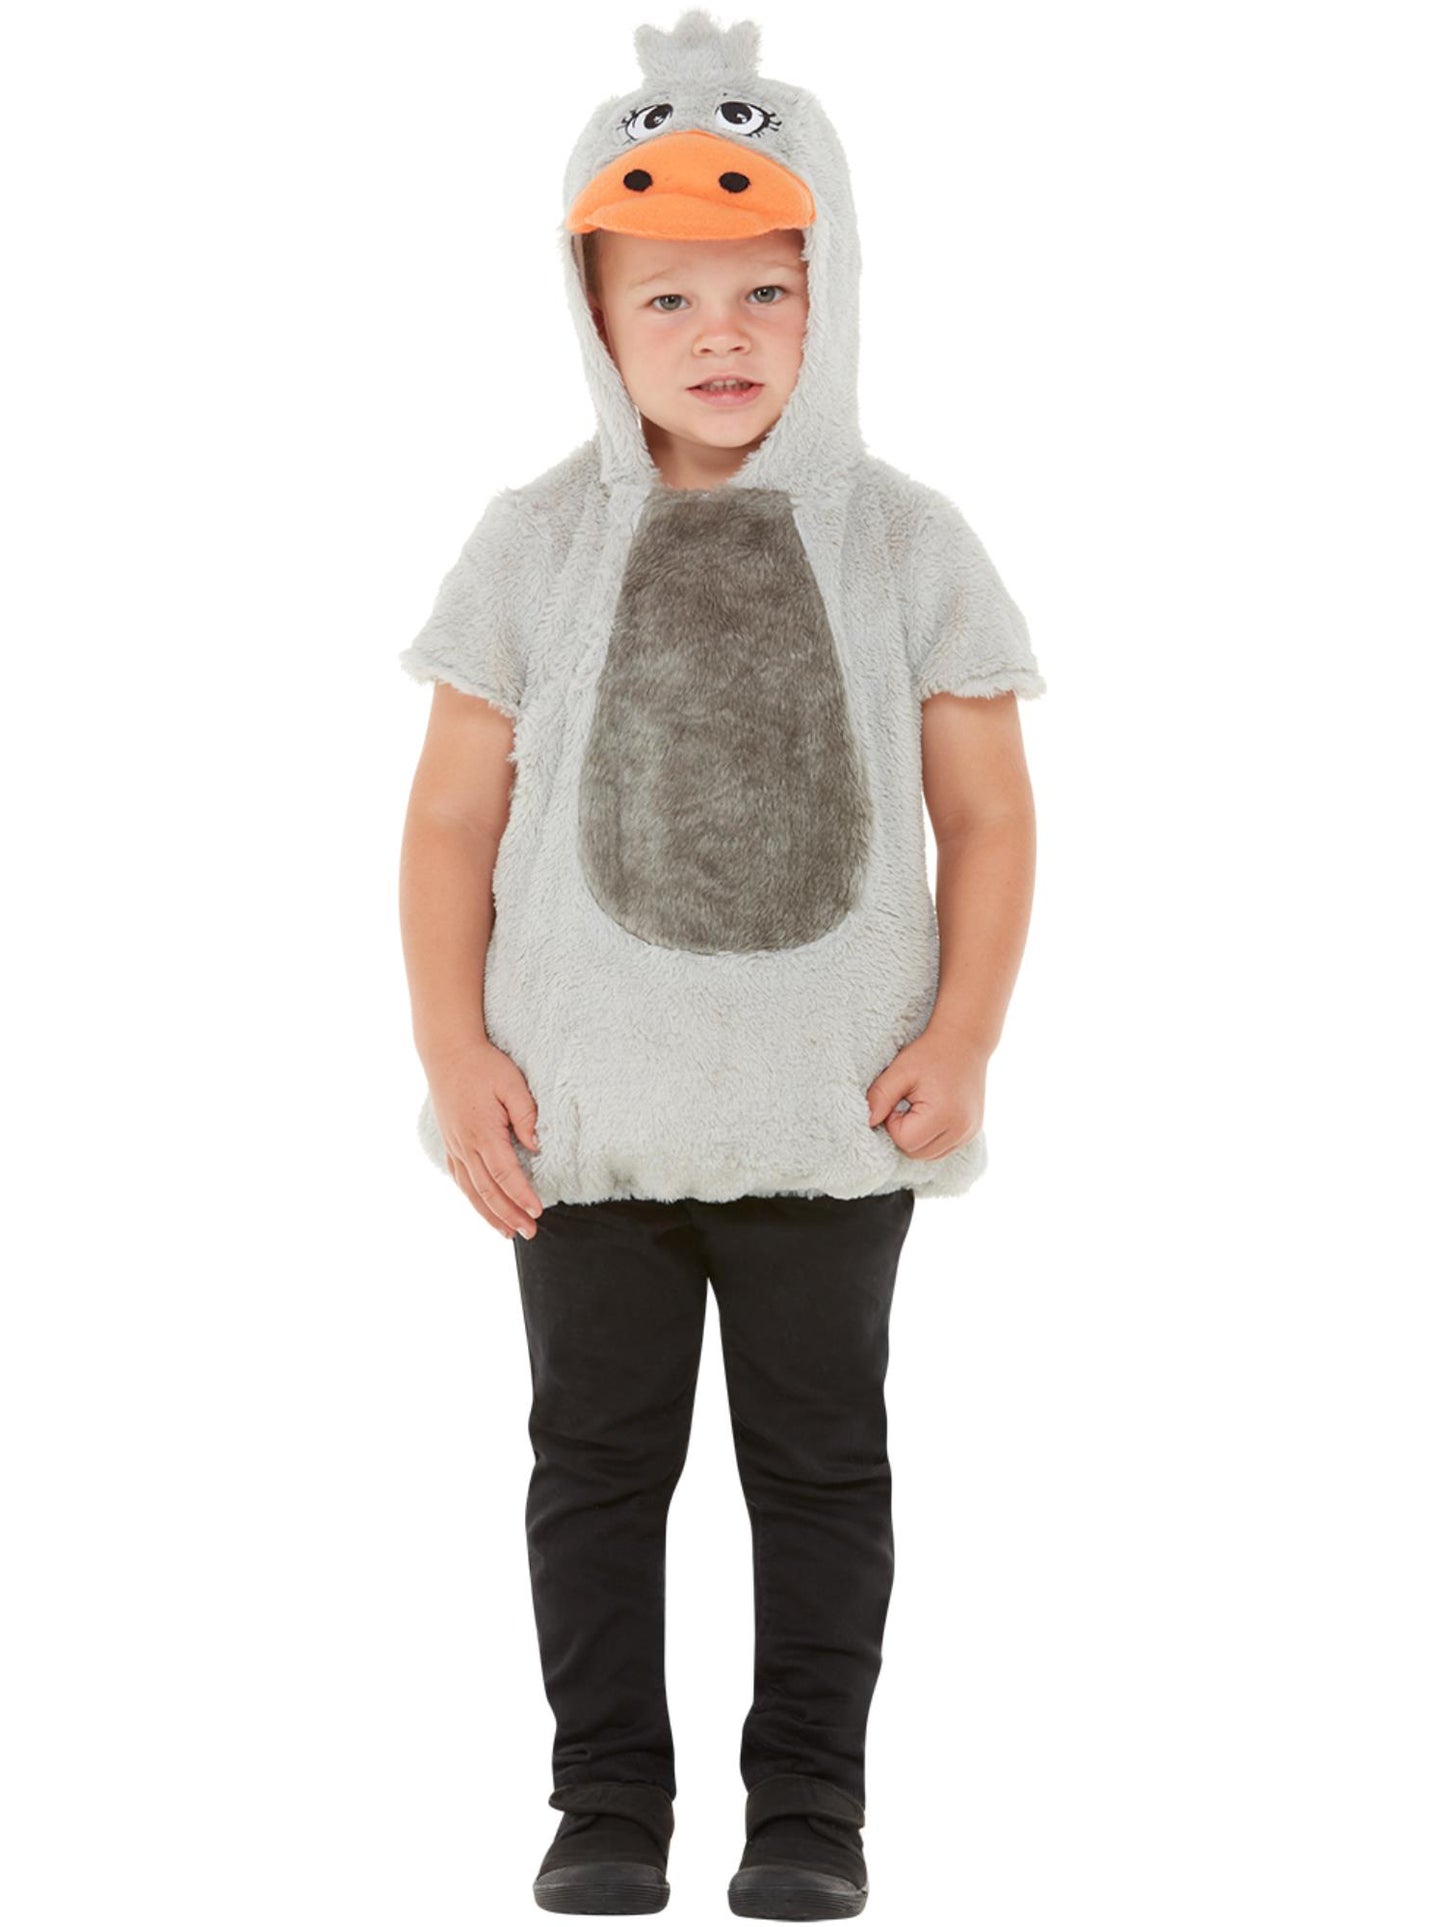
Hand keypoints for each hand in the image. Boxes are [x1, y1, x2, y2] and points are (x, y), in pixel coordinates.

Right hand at [426, 1037, 545, 1238]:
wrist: (447, 1052)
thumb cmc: (483, 1065)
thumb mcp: (512, 1084)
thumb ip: (525, 1116)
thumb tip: (536, 1146)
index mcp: (483, 1132)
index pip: (506, 1174)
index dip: (522, 1196)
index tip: (538, 1212)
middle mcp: (465, 1144)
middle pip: (488, 1190)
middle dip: (509, 1214)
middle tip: (530, 1233)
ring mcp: (455, 1146)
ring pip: (472, 1190)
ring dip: (490, 1214)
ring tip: (508, 1233)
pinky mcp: (450, 1144)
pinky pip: (460, 1179)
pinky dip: (473, 1198)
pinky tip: (483, 1209)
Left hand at [865, 1024, 987, 1160]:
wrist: (964, 1040)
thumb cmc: (930, 1053)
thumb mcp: (900, 1071)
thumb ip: (880, 1097)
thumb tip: (868, 1123)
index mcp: (944, 1115)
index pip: (905, 1141)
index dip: (894, 1122)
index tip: (901, 1099)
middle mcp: (962, 1129)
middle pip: (916, 1154)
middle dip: (905, 1132)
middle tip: (909, 1103)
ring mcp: (969, 1133)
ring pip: (929, 1156)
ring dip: (918, 1137)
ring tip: (922, 1107)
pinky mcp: (972, 1133)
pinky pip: (943, 1149)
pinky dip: (932, 1138)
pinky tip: (932, 1114)